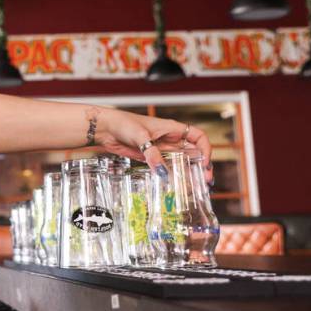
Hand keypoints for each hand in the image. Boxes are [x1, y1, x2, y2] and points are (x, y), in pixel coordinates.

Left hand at [95, 108, 212, 181]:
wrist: (105, 128)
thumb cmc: (123, 123)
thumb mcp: (140, 136)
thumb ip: (151, 153)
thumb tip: (162, 171)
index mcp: (172, 128)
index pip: (198, 136)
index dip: (205, 148)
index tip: (204, 162)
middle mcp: (169, 139)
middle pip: (192, 152)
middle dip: (201, 165)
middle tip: (205, 181)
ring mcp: (159, 149)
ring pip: (180, 161)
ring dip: (188, 172)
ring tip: (195, 187)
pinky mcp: (149, 158)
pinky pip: (165, 167)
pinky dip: (171, 175)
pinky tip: (173, 184)